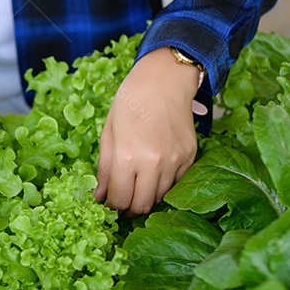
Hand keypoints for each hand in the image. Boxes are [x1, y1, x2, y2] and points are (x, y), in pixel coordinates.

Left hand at [94, 47, 200, 215]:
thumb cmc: (130, 103)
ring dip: (147, 197)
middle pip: (142, 206)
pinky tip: (154, 173)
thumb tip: (99, 197)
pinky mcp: (189, 157)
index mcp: (127, 156)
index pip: (119, 200)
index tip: (108, 203)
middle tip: (122, 201)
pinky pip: (176, 184)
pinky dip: (163, 185)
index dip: (111, 207)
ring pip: (160, 198)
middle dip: (129, 208)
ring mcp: (175, 161)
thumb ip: (104, 169)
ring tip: (137, 186)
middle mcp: (153, 163)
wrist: (164, 81)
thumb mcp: (108, 134)